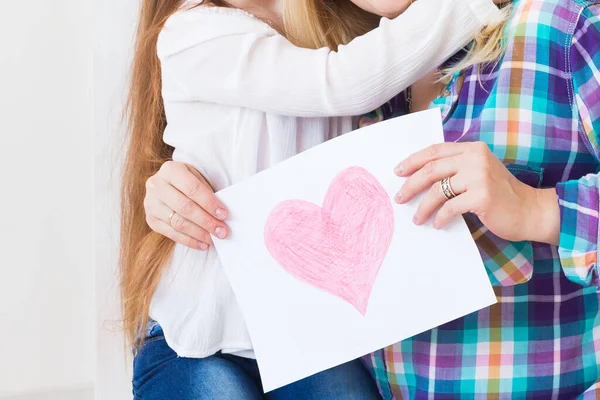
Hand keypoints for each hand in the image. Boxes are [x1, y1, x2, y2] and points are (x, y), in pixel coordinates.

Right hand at [144, 161, 228, 249]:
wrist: (166, 185)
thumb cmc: (188, 181)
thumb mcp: (197, 177)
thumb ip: (207, 191)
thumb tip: (221, 215)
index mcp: (170, 170)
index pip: (192, 188)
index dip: (209, 202)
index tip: (224, 214)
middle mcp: (156, 185)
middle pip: (185, 207)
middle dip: (206, 221)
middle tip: (222, 231)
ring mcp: (150, 203)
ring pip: (179, 222)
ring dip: (200, 233)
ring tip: (214, 239)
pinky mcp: (151, 220)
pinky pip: (172, 234)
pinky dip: (189, 241)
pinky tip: (203, 244)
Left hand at [394, 142, 559, 244]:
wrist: (529, 210)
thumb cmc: (500, 194)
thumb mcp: (478, 172)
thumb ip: (456, 168)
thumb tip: (419, 178)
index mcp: (472, 149)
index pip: (434, 151)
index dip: (413, 161)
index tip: (398, 172)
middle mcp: (475, 158)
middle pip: (431, 170)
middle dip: (410, 185)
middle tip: (399, 198)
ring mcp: (479, 176)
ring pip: (437, 190)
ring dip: (423, 207)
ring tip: (417, 218)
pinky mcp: (481, 196)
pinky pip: (449, 208)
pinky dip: (440, 218)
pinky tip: (437, 224)